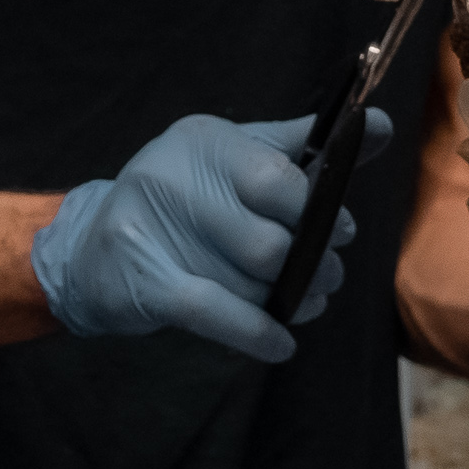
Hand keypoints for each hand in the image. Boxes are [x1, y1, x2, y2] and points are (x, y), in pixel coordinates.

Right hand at [31, 111, 386, 364]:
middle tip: (327, 276)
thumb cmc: (182, 204)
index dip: (321, 211)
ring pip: (251, 281)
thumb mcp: (233, 161)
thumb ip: (302, 147)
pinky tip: (281, 344)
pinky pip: (218, 313)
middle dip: (314, 265)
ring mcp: (152, 227)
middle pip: (272, 239)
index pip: (280, 178)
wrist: (90, 249)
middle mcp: (172, 175)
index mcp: (204, 140)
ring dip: (292, 302)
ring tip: (305, 303)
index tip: (340, 230)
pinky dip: (259, 334)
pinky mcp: (145, 281)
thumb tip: (378, 124)